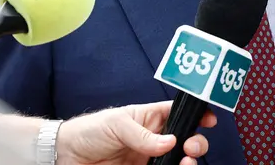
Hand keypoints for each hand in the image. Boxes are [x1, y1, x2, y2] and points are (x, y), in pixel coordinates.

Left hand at [56, 101, 216, 164]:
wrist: (65, 156)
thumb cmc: (90, 131)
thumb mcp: (117, 124)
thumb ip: (143, 134)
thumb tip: (169, 142)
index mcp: (150, 119)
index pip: (179, 114)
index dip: (197, 115)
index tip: (209, 120)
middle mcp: (154, 140)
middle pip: (185, 140)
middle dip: (196, 142)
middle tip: (192, 147)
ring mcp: (149, 160)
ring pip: (178, 162)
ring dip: (187, 162)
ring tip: (185, 162)